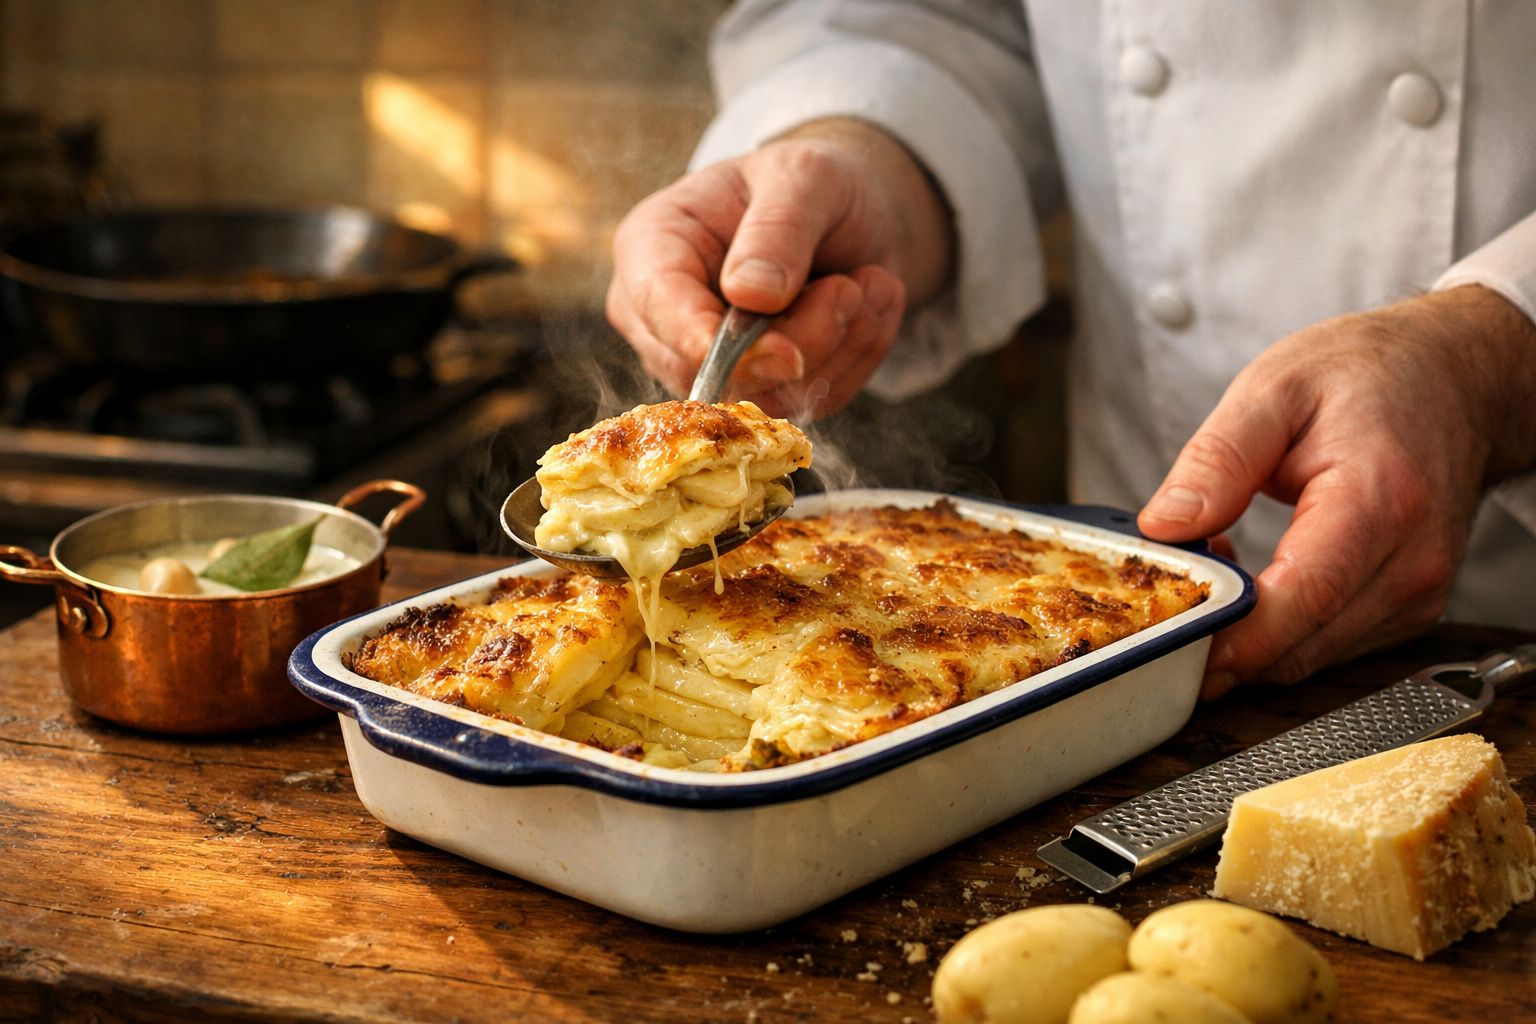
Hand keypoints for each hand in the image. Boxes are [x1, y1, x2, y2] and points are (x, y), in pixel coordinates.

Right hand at [606, 119, 953, 417]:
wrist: (852, 214)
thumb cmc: (810, 184)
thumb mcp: (804, 176)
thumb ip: (778, 228)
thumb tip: (750, 295)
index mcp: (653, 248)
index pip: (657, 306)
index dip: (708, 338)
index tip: (782, 350)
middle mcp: (666, 318)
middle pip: (716, 370)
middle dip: (803, 338)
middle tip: (851, 286)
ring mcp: (709, 364)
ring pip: (770, 396)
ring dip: (840, 346)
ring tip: (864, 284)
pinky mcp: (759, 391)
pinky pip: (809, 404)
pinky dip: (855, 359)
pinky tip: (866, 310)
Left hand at [1138, 285, 1535, 696]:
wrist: (1458, 379)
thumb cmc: (1368, 376)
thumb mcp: (1274, 388)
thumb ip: (1217, 460)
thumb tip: (1165, 526)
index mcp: (1378, 502)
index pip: (1302, 599)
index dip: (1229, 638)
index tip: (1167, 643)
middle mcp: (1411, 562)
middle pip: (1300, 646)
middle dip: (1219, 642)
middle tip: (1160, 603)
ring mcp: (1418, 595)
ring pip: (1308, 659)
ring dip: (1246, 637)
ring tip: (1215, 569)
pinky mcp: (1411, 611)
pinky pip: (1327, 648)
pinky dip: (1279, 631)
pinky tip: (1256, 583)